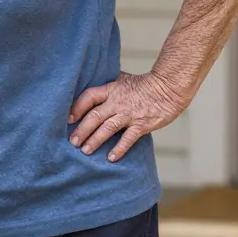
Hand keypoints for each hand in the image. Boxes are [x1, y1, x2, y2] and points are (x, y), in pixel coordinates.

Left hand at [67, 71, 188, 161]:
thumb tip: (93, 82)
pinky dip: (119, 149)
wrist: (169, 88)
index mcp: (110, 90)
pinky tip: (111, 158)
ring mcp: (129, 114)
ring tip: (85, 151)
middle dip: (82, 130)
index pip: (88, 97)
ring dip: (95, 140)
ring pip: (107, 128)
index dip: (77, 108)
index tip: (68, 119)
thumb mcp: (123, 79)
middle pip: (94, 116)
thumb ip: (108, 85)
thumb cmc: (145, 84)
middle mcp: (117, 102)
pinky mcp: (142, 125)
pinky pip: (128, 139)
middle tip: (72, 142)